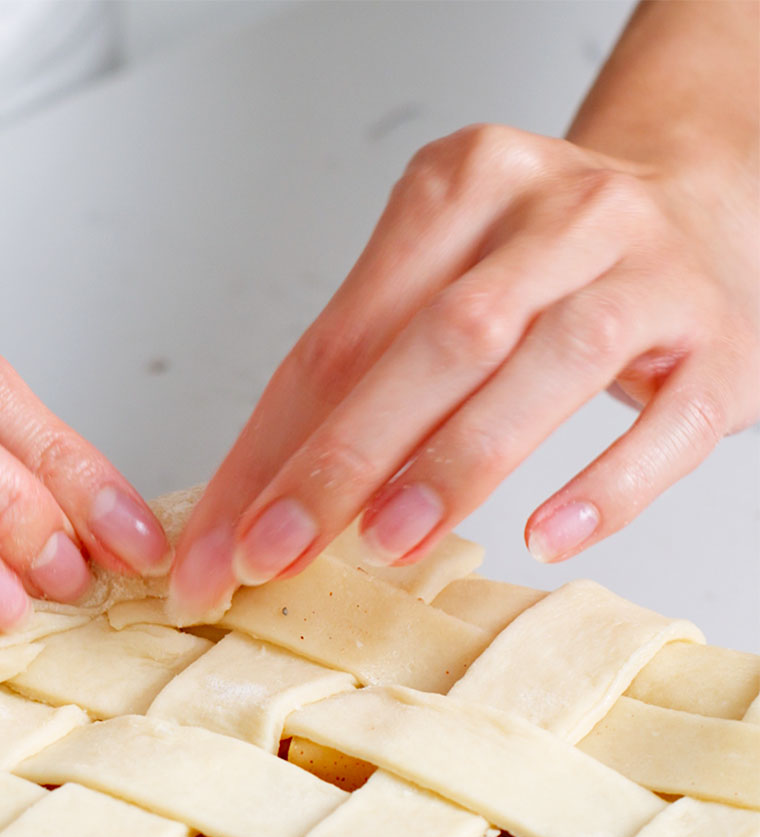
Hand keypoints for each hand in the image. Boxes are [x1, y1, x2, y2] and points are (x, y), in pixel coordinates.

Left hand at [168, 4, 758, 624]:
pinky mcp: (720, 347)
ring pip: (540, 365)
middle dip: (339, 460)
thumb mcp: (435, 288)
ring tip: (385, 543)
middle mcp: (555, 214)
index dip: (270, 449)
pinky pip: (666, 423)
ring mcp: (646, 272)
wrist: (701, 206)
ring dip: (453, 464)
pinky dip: (602, 487)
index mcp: (460, 189)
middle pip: (430, 341)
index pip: (339, 337)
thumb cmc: (541, 269)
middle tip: (274, 553)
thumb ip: (353, 381)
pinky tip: (542, 536)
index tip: (221, 546)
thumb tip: (255, 508)